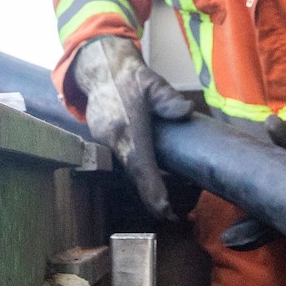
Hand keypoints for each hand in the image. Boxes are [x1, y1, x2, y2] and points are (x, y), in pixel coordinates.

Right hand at [72, 35, 199, 218]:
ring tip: (164, 207)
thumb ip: (168, 98)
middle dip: (151, 198)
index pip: (141, 165)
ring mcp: (105, 140)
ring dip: (145, 187)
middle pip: (134, 174)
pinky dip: (136, 173)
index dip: (153, 189)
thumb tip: (186, 110)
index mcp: (127, 127)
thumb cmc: (129, 76)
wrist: (99, 68)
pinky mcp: (103, 140)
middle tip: (170, 216)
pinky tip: (150, 183)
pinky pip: (122, 161)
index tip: (165, 208)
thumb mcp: (151, 81)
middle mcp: (113, 138)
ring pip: (128, 169)